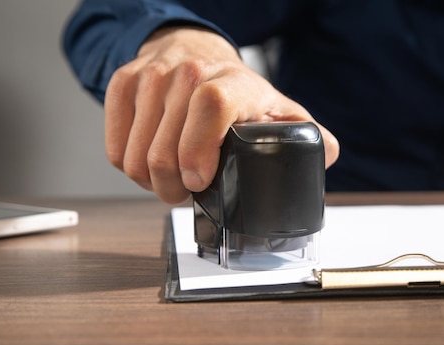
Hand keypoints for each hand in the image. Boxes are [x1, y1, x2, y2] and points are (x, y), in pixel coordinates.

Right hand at [104, 27, 338, 203]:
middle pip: (164, 150)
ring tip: (172, 178)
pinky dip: (130, 167)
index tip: (201, 181)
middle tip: (189, 191)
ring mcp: (150, 78)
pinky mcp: (122, 85)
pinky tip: (151, 160)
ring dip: (153, 182)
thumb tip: (328, 152)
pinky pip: (115, 149)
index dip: (199, 151)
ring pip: (135, 157)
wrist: (196, 53)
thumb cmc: (237, 91)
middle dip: (176, 189)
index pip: (210, 107)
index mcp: (232, 83)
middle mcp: (188, 73)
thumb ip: (304, 134)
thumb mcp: (276, 110)